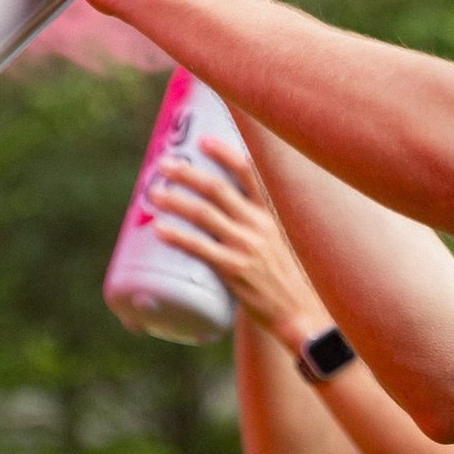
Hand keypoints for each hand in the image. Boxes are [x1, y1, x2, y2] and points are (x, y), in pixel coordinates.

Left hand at [151, 137, 333, 352]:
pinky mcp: (234, 269)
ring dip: (175, 200)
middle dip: (188, 173)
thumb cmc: (287, 276)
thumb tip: (224, 215)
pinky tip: (160, 229)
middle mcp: (259, 224)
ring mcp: (246, 246)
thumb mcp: (282, 240)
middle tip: (165, 165)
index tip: (204, 142)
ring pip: (204, 214)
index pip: (251, 173)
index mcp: (273, 213)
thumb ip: (257, 227)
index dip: (226, 154)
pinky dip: (178, 236)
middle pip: (218, 189)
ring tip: (153, 193)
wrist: (300, 311)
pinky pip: (200, 248)